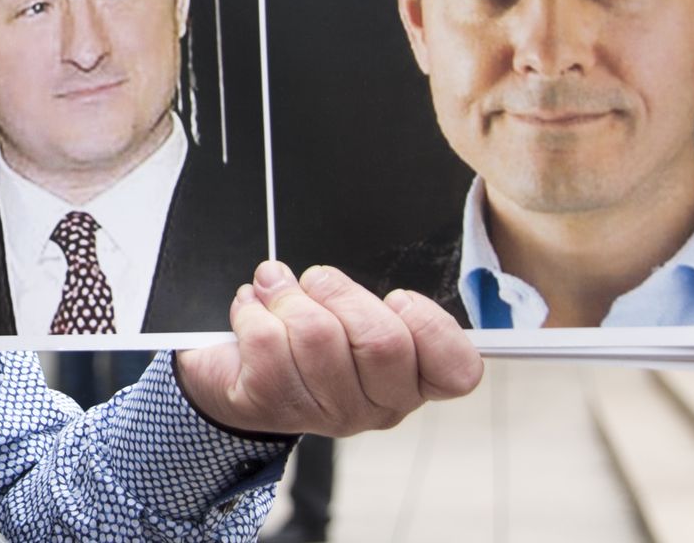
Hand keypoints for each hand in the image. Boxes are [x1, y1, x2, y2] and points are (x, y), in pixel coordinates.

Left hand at [176, 260, 481, 437]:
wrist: (237, 373)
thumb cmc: (305, 337)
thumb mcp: (353, 313)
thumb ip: (371, 299)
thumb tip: (349, 281)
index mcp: (411, 381)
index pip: (457, 371)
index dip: (431, 324)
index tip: (398, 296)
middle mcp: (378, 407)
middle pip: (383, 341)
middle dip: (340, 291)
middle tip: (315, 280)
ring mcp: (327, 414)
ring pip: (318, 334)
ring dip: (288, 296)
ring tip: (275, 292)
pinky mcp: (273, 408)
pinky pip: (267, 341)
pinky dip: (251, 311)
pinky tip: (251, 314)